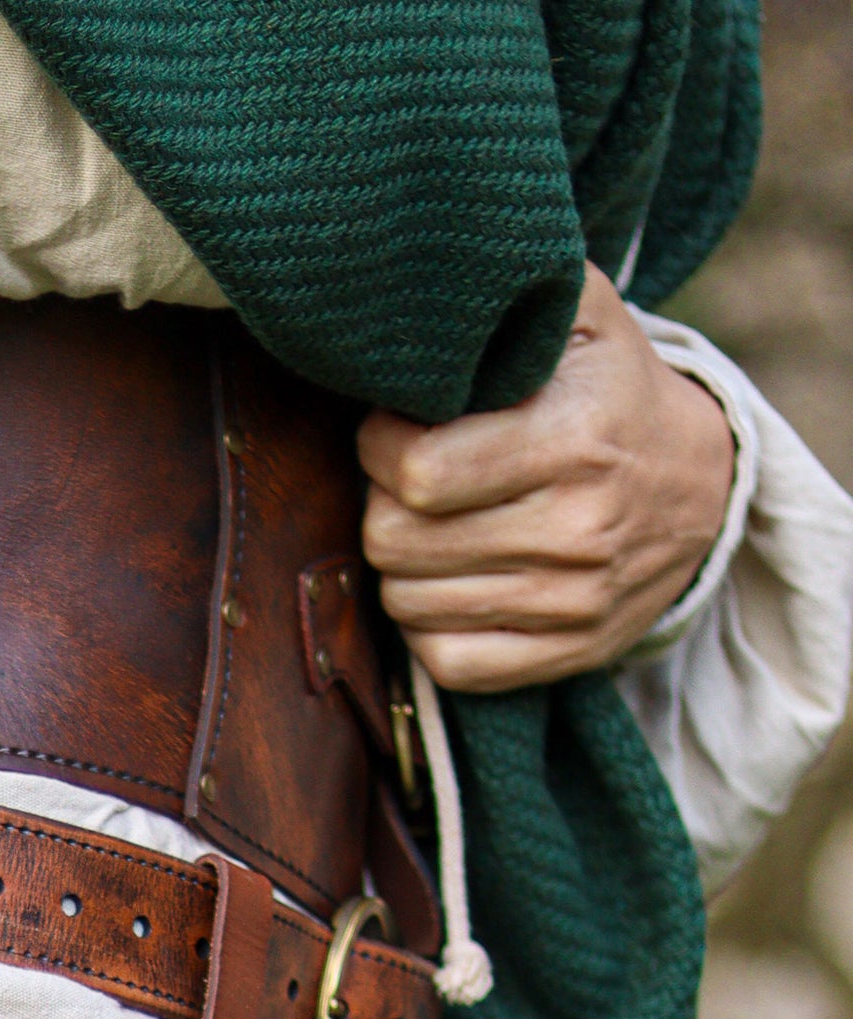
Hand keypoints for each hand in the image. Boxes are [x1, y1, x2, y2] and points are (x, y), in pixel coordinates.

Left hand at [359, 265, 735, 692]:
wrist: (701, 486)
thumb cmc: (613, 389)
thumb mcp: (583, 314)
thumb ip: (511, 293)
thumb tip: (425, 294)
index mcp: (573, 440)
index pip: (416, 473)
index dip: (379, 448)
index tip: (392, 430)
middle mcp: (576, 529)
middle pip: (396, 542)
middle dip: (379, 504)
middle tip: (404, 482)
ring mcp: (572, 602)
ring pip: (407, 604)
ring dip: (399, 565)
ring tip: (428, 527)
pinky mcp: (565, 654)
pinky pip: (446, 663)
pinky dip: (425, 626)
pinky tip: (443, 584)